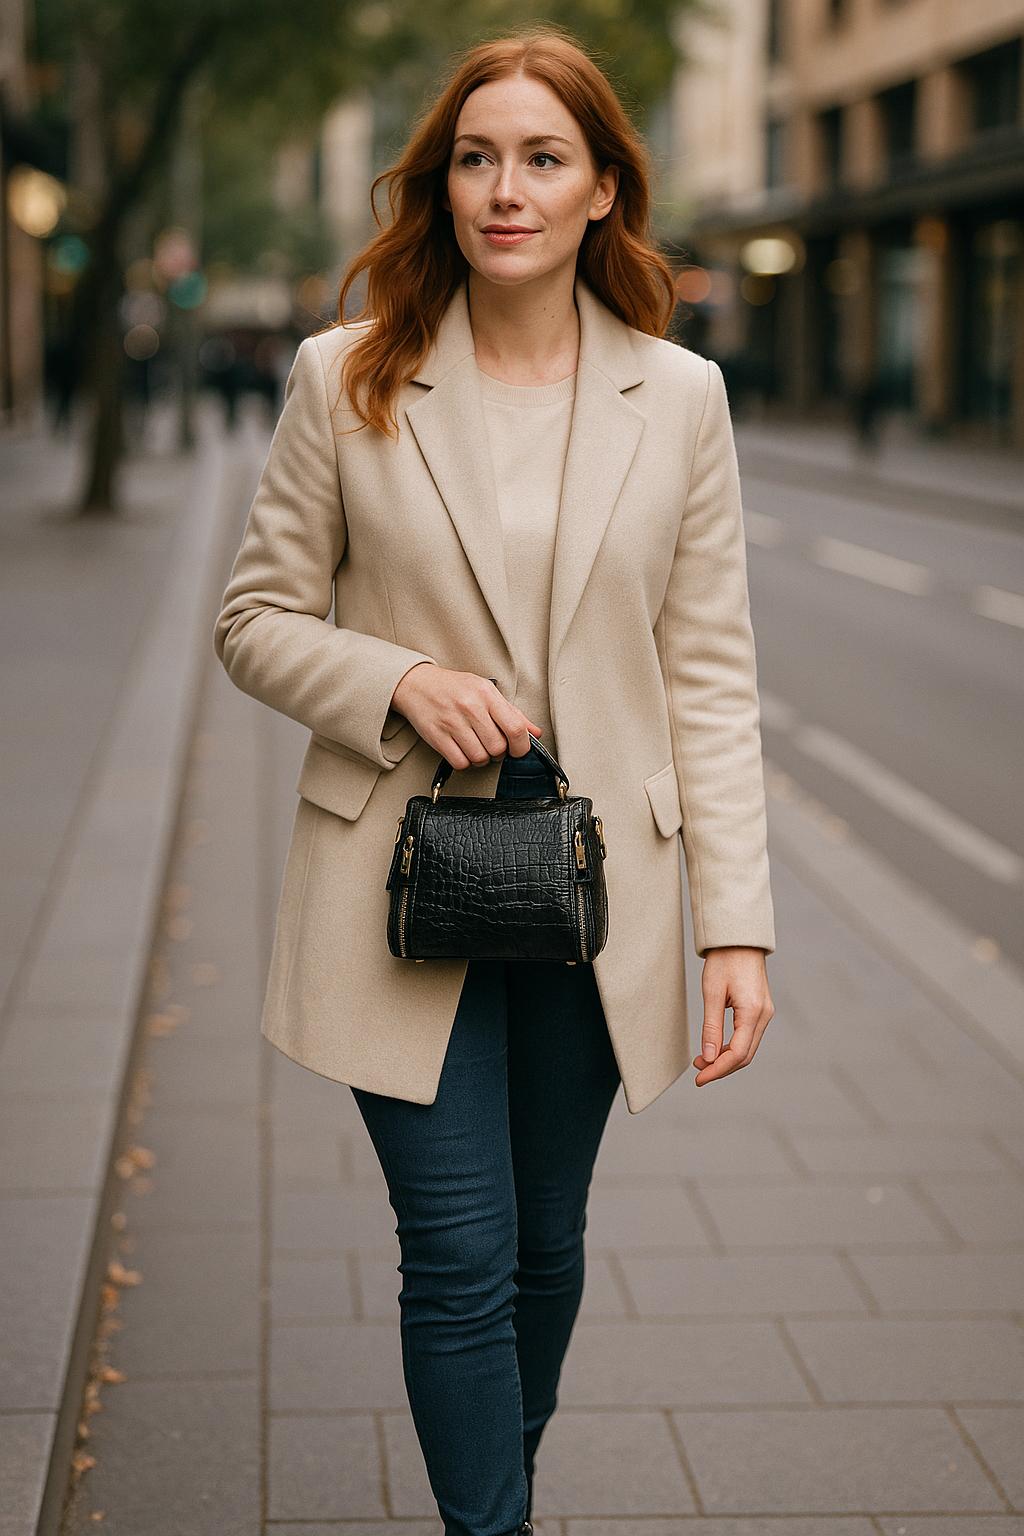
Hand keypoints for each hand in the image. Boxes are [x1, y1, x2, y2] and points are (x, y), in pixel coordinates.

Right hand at [390, 663, 542, 768]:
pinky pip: (460, 762)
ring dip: (481, 759)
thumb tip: (535, 732)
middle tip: (491, 746)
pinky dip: (465, 762)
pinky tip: (463, 751)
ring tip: (475, 747)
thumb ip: (511, 713)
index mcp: (486, 694)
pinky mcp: (437, 736)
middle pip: (498, 748)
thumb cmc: (453, 688)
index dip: (521, 747)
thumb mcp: (485, 691)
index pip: (515, 728)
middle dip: (498, 753)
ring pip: (480, 758)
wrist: (416, 684)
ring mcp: (452, 722)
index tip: (518, 750)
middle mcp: (470, 707)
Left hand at [693, 946, 773, 1084]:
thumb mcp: (712, 992)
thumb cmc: (724, 960)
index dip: (718, 1070)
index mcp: (753, 1012)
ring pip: (748, 1048)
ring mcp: (765, 1013)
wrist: (739, 938)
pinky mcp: (760, 1009)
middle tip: (698, 1072)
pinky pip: (748, 1036)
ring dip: (726, 1059)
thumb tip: (708, 1058)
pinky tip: (716, 1048)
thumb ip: (711, 1027)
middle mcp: (764, 1015)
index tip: (699, 1079)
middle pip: (745, 1056)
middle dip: (721, 1068)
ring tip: (702, 1061)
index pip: (737, 1054)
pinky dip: (732, 1047)